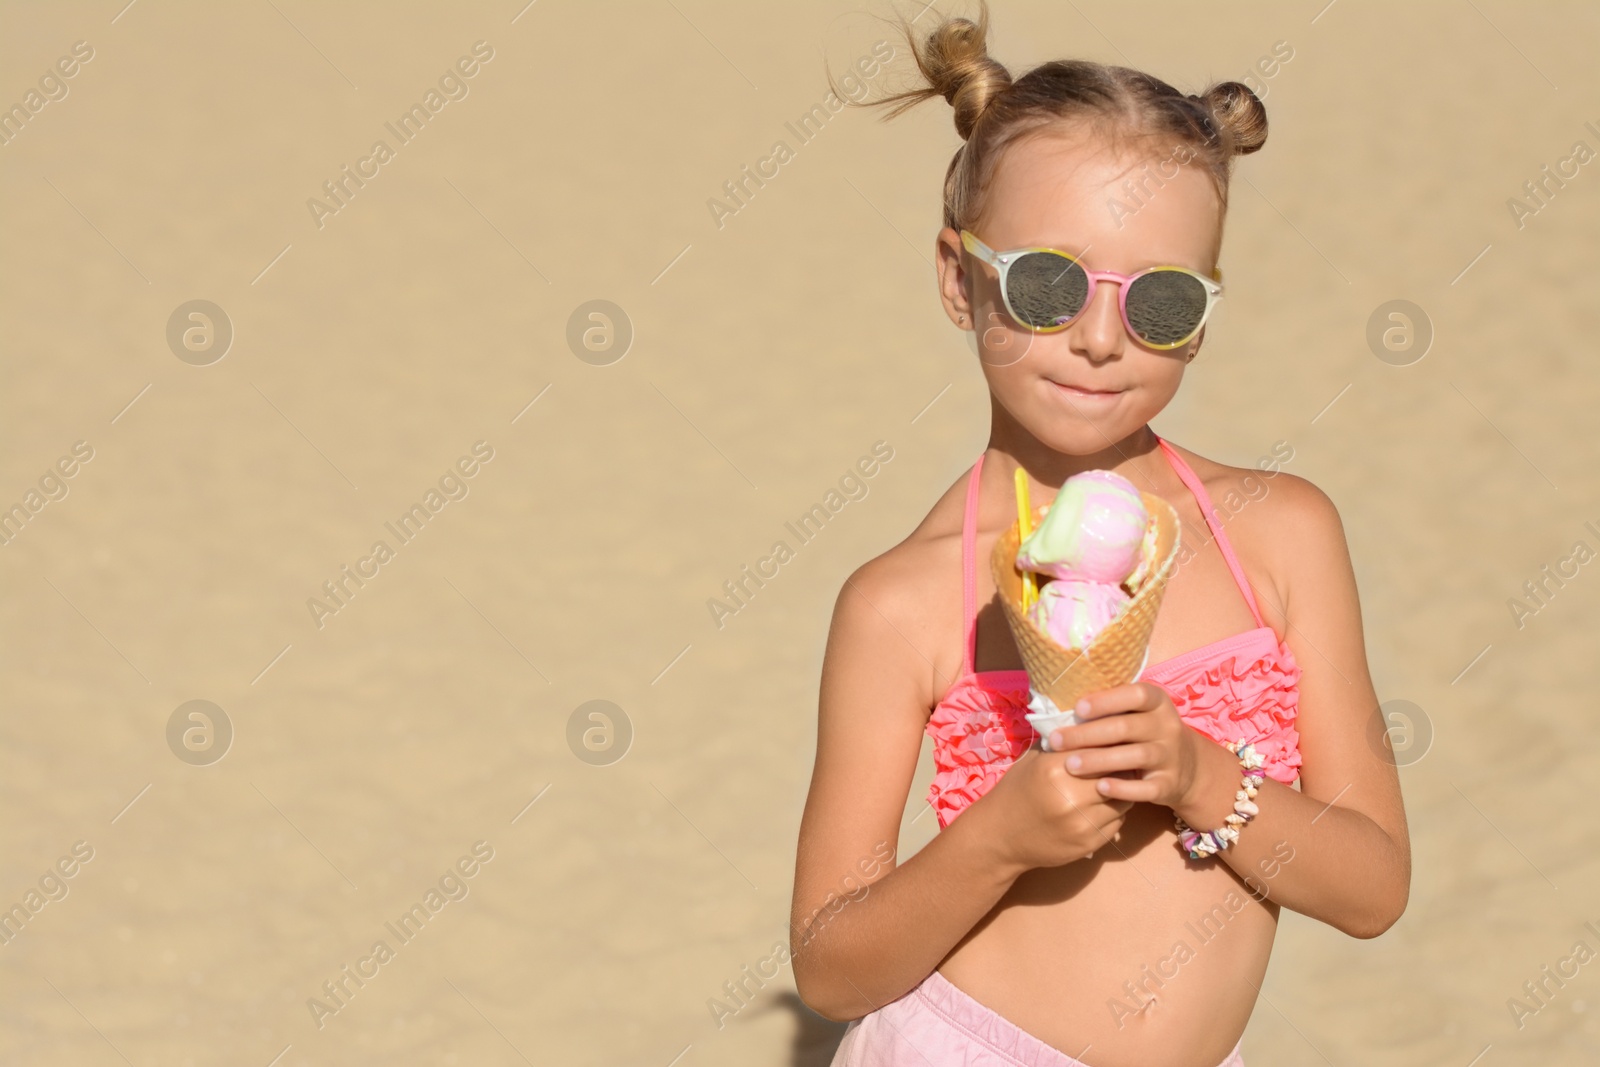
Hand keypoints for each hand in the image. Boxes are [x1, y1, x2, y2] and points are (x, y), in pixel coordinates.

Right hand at [961, 746, 1132, 875]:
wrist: (1000, 836)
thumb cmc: (1017, 790)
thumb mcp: (1033, 759)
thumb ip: (1063, 742)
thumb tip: (1095, 721)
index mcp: (1055, 769)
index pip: (1100, 747)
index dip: (1112, 741)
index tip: (1119, 737)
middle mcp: (1071, 796)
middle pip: (1118, 773)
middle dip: (1122, 765)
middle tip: (1127, 758)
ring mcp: (1082, 823)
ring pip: (1124, 798)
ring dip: (1122, 789)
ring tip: (1114, 781)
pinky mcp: (1090, 843)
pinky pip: (1119, 821)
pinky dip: (1116, 810)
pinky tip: (1103, 804)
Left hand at [1047, 682, 1203, 809]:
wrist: (1187, 767)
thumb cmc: (1144, 733)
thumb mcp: (1136, 715)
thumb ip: (1108, 710)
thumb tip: (1060, 708)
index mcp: (1158, 703)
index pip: (1137, 695)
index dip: (1107, 700)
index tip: (1078, 709)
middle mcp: (1168, 727)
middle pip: (1126, 727)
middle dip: (1088, 734)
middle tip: (1056, 741)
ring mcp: (1171, 756)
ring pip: (1136, 756)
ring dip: (1100, 760)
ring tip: (1070, 765)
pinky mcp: (1169, 784)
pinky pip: (1146, 788)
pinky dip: (1124, 788)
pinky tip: (1100, 787)